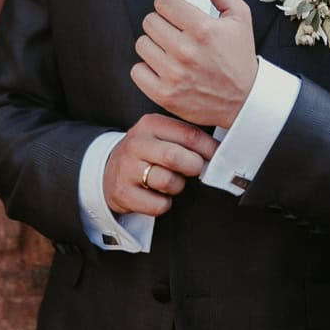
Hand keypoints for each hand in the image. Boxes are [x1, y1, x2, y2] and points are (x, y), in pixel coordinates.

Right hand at [104, 113, 220, 216]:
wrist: (109, 172)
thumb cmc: (145, 153)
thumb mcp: (161, 135)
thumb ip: (186, 138)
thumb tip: (221, 150)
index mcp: (150, 125)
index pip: (189, 135)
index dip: (210, 149)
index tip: (219, 157)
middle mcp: (136, 144)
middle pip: (175, 157)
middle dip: (193, 167)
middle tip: (195, 170)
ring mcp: (127, 169)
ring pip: (168, 182)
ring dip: (177, 186)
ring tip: (171, 181)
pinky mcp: (123, 193)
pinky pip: (158, 204)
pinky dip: (163, 204)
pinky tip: (157, 195)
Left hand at [131, 0, 259, 128]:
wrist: (245, 100)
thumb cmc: (240, 57)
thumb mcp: (239, 15)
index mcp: (203, 29)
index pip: (163, 2)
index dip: (170, 5)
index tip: (178, 14)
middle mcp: (186, 52)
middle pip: (149, 21)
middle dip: (163, 24)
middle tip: (178, 34)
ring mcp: (173, 74)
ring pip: (141, 44)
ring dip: (155, 45)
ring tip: (172, 52)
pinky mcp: (164, 94)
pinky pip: (137, 71)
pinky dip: (148, 69)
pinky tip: (165, 69)